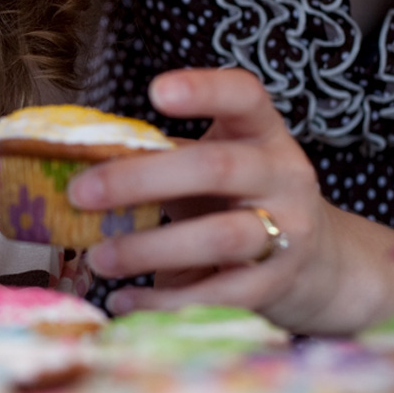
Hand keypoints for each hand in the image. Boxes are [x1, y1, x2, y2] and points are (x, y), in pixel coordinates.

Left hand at [70, 67, 393, 332]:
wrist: (318, 265)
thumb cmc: (238, 202)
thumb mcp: (211, 169)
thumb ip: (160, 160)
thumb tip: (75, 165)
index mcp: (262, 133)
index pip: (244, 96)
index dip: (204, 89)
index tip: (156, 90)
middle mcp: (283, 176)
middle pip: (216, 168)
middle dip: (141, 179)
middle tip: (79, 193)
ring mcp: (287, 232)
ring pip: (219, 237)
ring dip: (148, 249)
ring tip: (97, 258)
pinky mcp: (276, 284)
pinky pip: (219, 296)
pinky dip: (164, 302)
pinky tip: (122, 302)